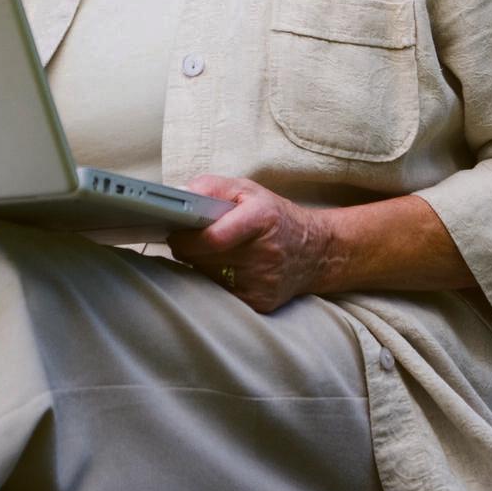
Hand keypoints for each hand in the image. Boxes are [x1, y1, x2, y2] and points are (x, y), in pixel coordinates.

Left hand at [167, 176, 334, 312]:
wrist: (316, 251)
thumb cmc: (275, 216)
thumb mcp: (247, 190)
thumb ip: (210, 187)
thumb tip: (178, 196)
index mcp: (262, 218)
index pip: (213, 238)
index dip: (187, 238)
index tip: (176, 232)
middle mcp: (265, 253)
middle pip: (205, 259)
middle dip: (189, 250)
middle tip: (191, 240)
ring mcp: (264, 282)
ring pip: (208, 277)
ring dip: (202, 265)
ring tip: (215, 253)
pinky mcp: (260, 302)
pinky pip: (220, 293)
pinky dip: (216, 281)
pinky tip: (228, 270)